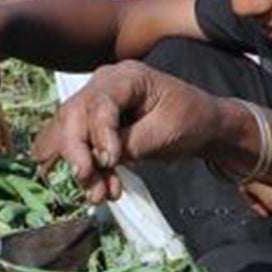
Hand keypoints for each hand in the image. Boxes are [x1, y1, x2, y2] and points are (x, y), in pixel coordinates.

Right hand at [34, 60, 230, 204]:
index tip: (110, 161)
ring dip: (79, 166)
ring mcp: (96, 103)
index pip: (99, 103)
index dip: (99, 134)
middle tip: (87, 178)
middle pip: (72, 115)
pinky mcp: (94, 124)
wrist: (202, 124)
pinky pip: (79, 146)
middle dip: (76, 151)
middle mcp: (104, 85)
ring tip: (98, 193)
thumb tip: (101, 159)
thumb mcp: (168, 130)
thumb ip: (134, 142)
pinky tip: (100, 188)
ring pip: (69, 133)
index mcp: (127, 77)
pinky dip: (87, 169)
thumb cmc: (191, 119)